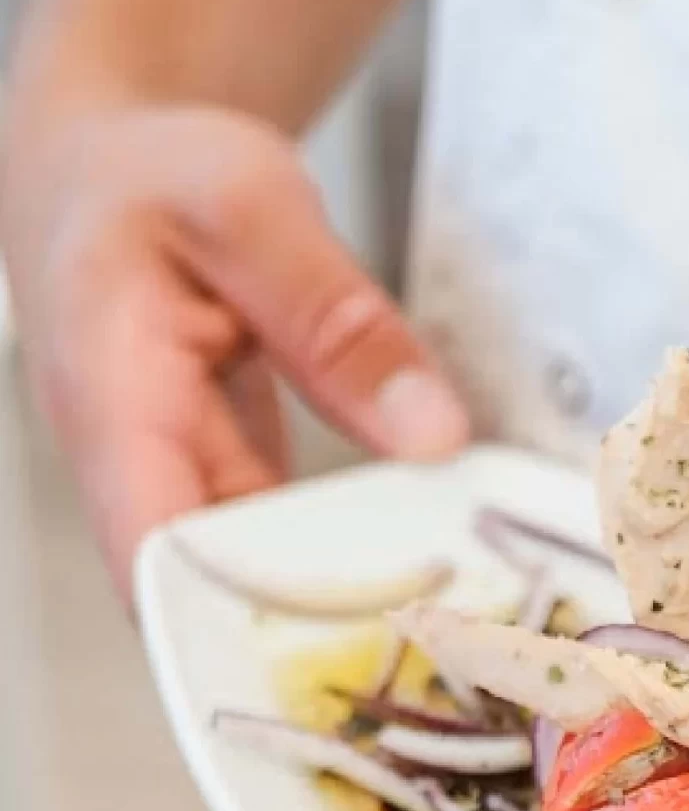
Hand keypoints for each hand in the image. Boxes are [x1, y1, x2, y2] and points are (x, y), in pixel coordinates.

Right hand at [0, 97, 468, 598]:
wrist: (102, 163)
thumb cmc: (150, 176)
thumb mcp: (255, 211)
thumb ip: (338, 321)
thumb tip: (431, 433)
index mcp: (113, 402)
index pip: (158, 553)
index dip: (240, 622)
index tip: (350, 648)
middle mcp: (134, 464)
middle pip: (214, 590)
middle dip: (321, 630)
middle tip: (452, 645)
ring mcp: (177, 476)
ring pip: (254, 574)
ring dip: (346, 600)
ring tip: (464, 621)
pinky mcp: (221, 472)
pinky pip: (282, 536)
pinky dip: (350, 548)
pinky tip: (434, 561)